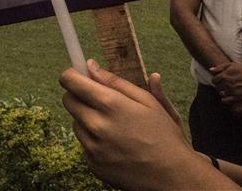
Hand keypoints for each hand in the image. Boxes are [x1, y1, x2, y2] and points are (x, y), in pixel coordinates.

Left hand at [60, 60, 201, 189]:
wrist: (174, 176)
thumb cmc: (164, 134)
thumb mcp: (147, 100)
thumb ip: (115, 81)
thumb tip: (90, 65)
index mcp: (110, 104)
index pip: (70, 81)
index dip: (72, 75)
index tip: (77, 75)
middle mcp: (96, 126)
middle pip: (68, 100)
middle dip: (79, 95)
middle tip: (98, 99)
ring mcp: (93, 148)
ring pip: (76, 122)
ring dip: (87, 119)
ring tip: (114, 125)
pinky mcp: (93, 164)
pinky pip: (84, 144)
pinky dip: (93, 140)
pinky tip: (115, 144)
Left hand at [210, 62, 241, 106]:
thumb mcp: (231, 65)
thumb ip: (220, 67)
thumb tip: (210, 70)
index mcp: (225, 75)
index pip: (214, 80)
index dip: (216, 80)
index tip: (220, 80)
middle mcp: (227, 83)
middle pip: (217, 87)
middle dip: (220, 85)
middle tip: (225, 84)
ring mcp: (232, 90)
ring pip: (221, 93)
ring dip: (223, 91)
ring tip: (229, 88)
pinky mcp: (237, 97)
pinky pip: (225, 100)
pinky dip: (225, 99)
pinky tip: (228, 95)